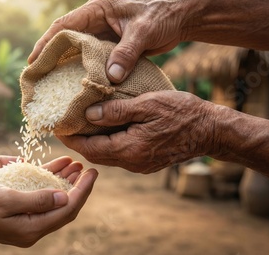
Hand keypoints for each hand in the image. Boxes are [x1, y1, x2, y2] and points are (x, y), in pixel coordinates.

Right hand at [0, 167, 97, 246]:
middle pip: (63, 207)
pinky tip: (52, 171)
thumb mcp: (6, 200)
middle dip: (77, 186)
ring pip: (52, 202)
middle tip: (87, 167)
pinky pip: (38, 199)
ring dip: (64, 184)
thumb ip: (37, 200)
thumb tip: (63, 197)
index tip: (93, 172)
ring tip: (74, 165)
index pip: (67, 209)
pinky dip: (47, 185)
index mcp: (31, 229)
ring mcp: (23, 222)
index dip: (83, 190)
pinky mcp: (15, 213)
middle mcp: (30, 228)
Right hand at [28, 0, 185, 82]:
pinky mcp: (110, 44)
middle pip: (64, 37)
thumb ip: (126, 54)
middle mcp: (96, 20)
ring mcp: (102, 32)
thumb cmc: (162, 17)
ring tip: (48, 82)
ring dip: (62, 63)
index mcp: (98, 10)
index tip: (34, 59)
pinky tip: (73, 83)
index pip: (64, 25)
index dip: (46, 42)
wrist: (180, 19)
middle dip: (49, 55)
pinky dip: (80, 68)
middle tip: (35, 75)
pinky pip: (89, 57)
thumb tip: (110, 78)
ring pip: (75, 49)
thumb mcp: (143, 33)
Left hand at [57, 91, 215, 172]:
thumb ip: (116, 112)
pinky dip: (106, 144)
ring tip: (80, 125)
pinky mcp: (146, 162)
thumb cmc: (182, 113)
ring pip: (106, 156)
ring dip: (91, 143)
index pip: (89, 148)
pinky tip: (104, 129)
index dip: (71, 138)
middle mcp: (132, 162)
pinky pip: (119, 155)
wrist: (211, 130)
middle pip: (95, 155)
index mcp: (129, 149)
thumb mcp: (147, 105)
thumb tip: (88, 115)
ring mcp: (140, 164)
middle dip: (77, 142)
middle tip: (64, 126)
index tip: (57, 127)